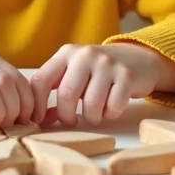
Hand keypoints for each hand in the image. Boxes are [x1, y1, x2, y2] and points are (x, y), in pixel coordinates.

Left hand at [29, 42, 174, 126]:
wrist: (138, 58)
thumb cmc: (98, 72)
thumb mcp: (74, 74)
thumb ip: (56, 91)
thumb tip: (40, 119)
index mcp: (66, 53)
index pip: (40, 81)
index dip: (36, 105)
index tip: (37, 120)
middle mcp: (85, 55)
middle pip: (66, 95)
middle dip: (67, 116)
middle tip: (71, 121)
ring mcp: (107, 64)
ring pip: (91, 104)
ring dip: (91, 118)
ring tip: (94, 114)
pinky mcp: (126, 76)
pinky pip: (113, 106)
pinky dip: (110, 114)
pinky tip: (110, 108)